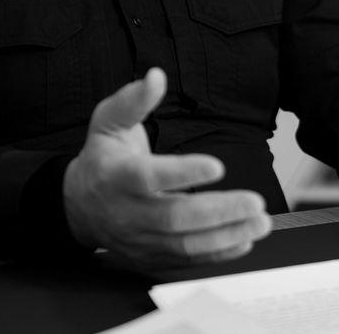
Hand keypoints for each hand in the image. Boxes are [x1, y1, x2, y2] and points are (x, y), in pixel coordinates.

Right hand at [62, 67, 271, 267]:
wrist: (78, 204)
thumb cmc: (103, 158)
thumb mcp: (109, 121)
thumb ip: (134, 99)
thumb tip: (156, 76)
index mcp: (116, 175)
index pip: (148, 177)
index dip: (182, 173)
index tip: (217, 165)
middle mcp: (126, 212)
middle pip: (173, 218)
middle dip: (218, 212)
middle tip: (254, 201)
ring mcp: (138, 240)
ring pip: (184, 245)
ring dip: (226, 236)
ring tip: (259, 221)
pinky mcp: (149, 258)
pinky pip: (186, 262)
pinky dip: (218, 255)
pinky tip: (244, 240)